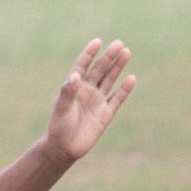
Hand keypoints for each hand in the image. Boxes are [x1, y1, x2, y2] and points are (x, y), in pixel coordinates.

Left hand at [45, 38, 135, 161]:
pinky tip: (131, 78)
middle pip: (100, 70)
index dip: (89, 54)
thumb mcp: (62, 108)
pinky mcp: (105, 114)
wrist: (64, 148)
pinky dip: (124, 90)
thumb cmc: (59, 127)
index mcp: (74, 86)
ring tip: (126, 52)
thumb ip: (68, 92)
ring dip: (118, 67)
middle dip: (109, 57)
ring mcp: (97, 101)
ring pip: (109, 80)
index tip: (97, 42)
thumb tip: (75, 76)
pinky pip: (117, 99)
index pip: (82, 65)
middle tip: (119, 44)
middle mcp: (87, 91)